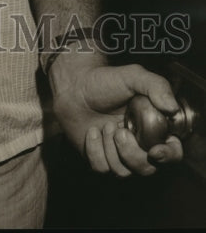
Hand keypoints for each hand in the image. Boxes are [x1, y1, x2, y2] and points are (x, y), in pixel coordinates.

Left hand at [51, 59, 183, 175]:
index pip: (173, 153)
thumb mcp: (132, 76)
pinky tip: (92, 132)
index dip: (168, 156)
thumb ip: (155, 86)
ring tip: (104, 125)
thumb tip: (172, 108)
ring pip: (123, 172)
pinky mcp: (100, 160)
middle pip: (147, 169)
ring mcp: (119, 155)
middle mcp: (140, 146)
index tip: (154, 151)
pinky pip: (101, 168)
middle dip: (131, 152)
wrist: (74, 87)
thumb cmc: (105, 81)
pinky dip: (94, 150)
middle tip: (118, 129)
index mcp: (154, 130)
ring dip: (110, 147)